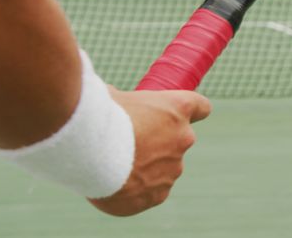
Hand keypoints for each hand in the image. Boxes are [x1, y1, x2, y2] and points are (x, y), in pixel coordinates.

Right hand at [88, 89, 211, 216]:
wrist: (90, 152)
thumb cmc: (100, 117)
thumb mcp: (112, 96)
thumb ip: (121, 100)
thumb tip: (109, 98)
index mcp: (178, 108)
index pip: (201, 108)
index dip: (191, 112)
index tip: (175, 116)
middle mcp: (183, 138)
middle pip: (178, 141)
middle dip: (157, 143)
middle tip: (127, 144)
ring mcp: (173, 169)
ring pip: (163, 169)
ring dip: (145, 168)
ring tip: (113, 167)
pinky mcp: (159, 195)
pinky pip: (150, 192)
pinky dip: (135, 191)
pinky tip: (114, 185)